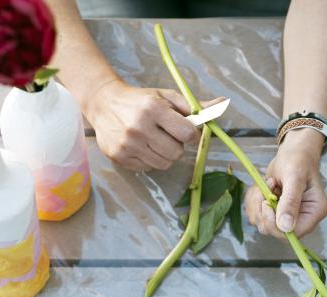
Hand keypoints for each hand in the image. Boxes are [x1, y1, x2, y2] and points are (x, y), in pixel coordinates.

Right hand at [86, 79, 214, 170]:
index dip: (190, 134)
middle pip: (176, 153)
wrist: (104, 104)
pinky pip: (147, 168)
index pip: (187, 133)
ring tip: (155, 141)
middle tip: (168, 136)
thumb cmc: (141, 100)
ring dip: (165, 154)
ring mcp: (127, 145)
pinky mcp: (119, 157)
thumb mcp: (166, 97)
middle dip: (177, 146)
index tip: (185, 131)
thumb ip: (194, 105)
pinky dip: (149, 160)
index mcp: (153, 109)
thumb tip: (222, 103)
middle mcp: (139, 127)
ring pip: (163, 164)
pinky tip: (142, 147)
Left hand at [244, 128, 326, 238]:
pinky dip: (254, 200)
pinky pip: (256, 214)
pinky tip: (263, 187)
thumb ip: (290, 202)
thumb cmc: (298, 160)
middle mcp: (302, 218)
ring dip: (256, 203)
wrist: (292, 152)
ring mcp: (287, 216)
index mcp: (313, 213)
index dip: (274, 223)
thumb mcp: (294, 178)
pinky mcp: (274, 211)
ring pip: (261, 223)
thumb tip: (286, 227)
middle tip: (266, 189)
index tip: (266, 202)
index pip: (292, 234)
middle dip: (263, 211)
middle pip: (274, 231)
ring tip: (268, 184)